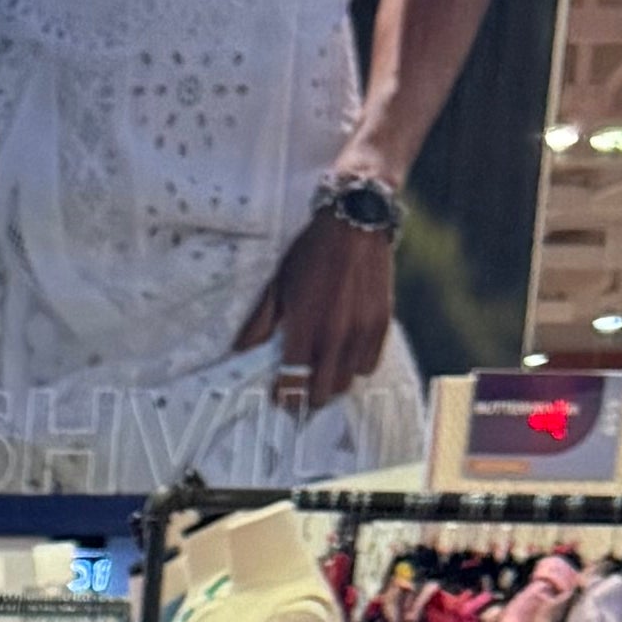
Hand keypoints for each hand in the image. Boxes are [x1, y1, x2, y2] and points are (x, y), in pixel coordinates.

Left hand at [230, 196, 399, 430]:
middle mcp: (334, 336)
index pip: (293, 384)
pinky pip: (369, 365)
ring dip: (332, 382)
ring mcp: (361, 332)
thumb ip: (260, 323)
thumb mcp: (277, 285)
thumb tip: (240, 352)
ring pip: (346, 382)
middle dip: (308, 396)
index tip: (280, 398)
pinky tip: (345, 354)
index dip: (285, 397)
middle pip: (322, 392)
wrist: (354, 223)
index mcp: (304, 328)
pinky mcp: (381, 324)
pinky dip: (355, 366)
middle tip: (301, 390)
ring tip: (323, 372)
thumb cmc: (310, 253)